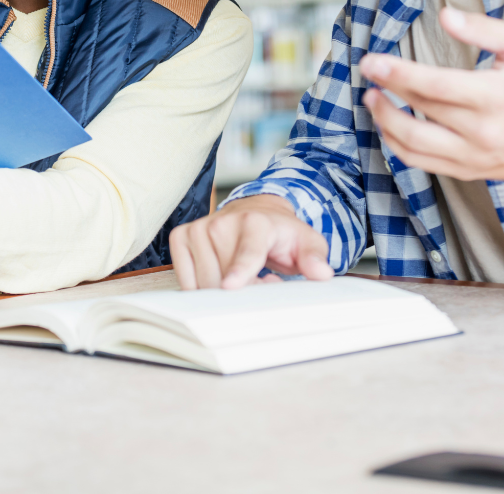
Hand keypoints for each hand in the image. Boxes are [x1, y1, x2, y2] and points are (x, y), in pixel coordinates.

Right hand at [169, 194, 332, 289]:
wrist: (255, 212)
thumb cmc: (280, 233)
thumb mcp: (306, 242)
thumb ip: (315, 258)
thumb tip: (322, 273)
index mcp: (256, 223)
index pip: (248, 251)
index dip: (240, 270)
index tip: (230, 285)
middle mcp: (223, 222)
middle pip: (225, 279)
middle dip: (243, 292)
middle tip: (260, 280)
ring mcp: (199, 228)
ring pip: (205, 283)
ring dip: (223, 290)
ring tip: (241, 275)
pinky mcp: (181, 237)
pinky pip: (186, 279)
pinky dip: (202, 285)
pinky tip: (219, 273)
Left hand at [360, 7, 503, 181]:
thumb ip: (483, 28)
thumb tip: (445, 15)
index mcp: (496, 97)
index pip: (438, 86)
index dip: (401, 74)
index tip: (373, 61)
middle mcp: (482, 131)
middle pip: (421, 111)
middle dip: (387, 88)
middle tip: (367, 68)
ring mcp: (472, 156)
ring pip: (413, 144)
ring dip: (384, 119)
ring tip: (371, 97)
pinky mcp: (464, 170)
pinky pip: (419, 162)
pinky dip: (395, 143)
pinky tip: (386, 122)